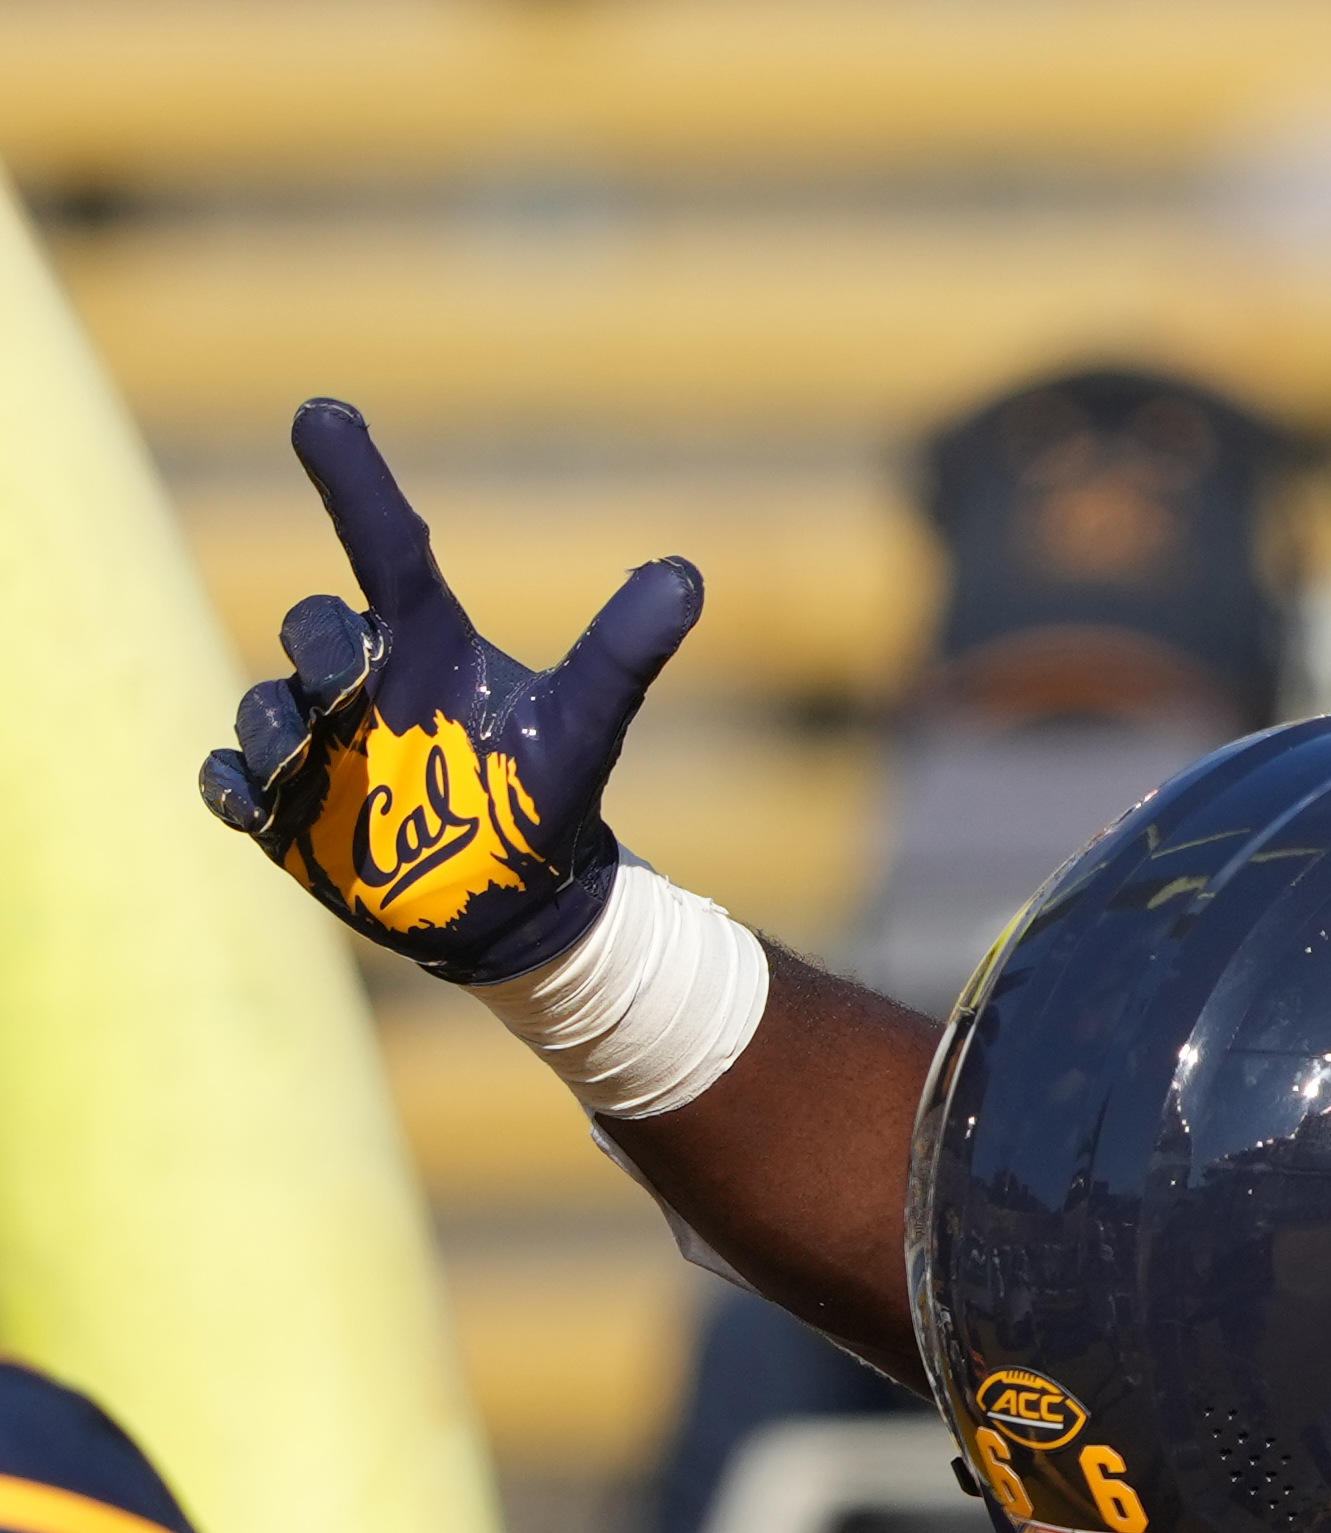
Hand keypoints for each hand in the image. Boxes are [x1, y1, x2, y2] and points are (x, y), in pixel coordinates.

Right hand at [194, 398, 699, 982]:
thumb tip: (685, 575)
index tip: (322, 412)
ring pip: (265, 703)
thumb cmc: (545, 799)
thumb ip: (623, 653)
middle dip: (322, 641)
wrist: (516, 903)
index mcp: (428, 643)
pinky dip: (231, 783)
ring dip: (276, 721)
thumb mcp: (585, 726)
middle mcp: (364, 679)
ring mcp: (315, 742)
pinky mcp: (281, 808)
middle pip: (315, 625)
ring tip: (308, 758)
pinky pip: (226, 779)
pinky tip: (255, 801)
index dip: (357, 480)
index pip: (388, 545)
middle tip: (355, 680)